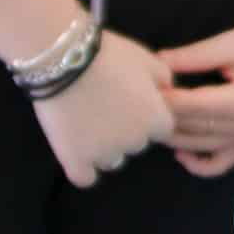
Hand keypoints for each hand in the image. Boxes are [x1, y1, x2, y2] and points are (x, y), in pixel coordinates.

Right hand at [31, 31, 174, 187]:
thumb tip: (168, 91)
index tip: (131, 103)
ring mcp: (105, 154)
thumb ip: (164, 79)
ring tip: (87, 124)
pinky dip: (83, 168)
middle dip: (126, 130)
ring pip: (112, 160)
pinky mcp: (75, 161)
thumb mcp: (147, 59)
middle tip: (105, 107)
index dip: (147, 116)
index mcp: (157, 120)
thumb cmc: (110, 55)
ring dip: (105, 148)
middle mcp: (136, 142)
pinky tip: (77, 152)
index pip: (161, 129)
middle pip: (136, 144)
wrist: (66, 60)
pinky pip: (85, 177)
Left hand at [157, 19, 233, 177]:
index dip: (165, 99)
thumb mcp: (231, 42)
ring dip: (173, 136)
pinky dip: (200, 165)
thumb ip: (194, 56)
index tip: (143, 89)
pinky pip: (221, 163)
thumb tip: (158, 63)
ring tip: (151, 120)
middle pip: (193, 127)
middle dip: (164, 115)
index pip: (193, 105)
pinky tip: (180, 154)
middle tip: (139, 103)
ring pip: (200, 145)